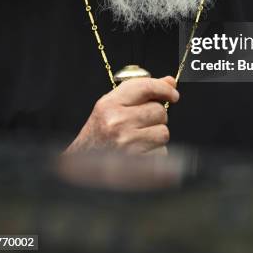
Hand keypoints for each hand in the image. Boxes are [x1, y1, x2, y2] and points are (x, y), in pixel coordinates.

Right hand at [64, 76, 178, 154]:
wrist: (79, 169)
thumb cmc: (97, 136)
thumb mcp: (110, 108)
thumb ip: (139, 92)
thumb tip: (170, 82)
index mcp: (109, 105)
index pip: (145, 87)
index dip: (164, 88)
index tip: (173, 93)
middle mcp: (117, 122)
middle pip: (159, 111)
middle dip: (156, 117)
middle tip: (142, 124)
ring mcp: (126, 144)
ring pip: (163, 132)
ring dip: (156, 136)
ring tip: (139, 140)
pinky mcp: (136, 164)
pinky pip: (161, 153)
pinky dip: (155, 154)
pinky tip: (139, 154)